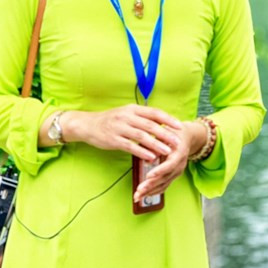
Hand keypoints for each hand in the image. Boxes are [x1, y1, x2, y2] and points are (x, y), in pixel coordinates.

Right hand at [65, 104, 182, 160]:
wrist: (88, 125)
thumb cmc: (111, 121)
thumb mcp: (126, 114)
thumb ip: (142, 118)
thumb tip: (161, 124)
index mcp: (132, 109)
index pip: (154, 112)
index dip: (168, 119)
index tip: (179, 126)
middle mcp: (127, 116)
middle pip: (150, 125)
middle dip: (165, 134)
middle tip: (177, 142)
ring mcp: (119, 128)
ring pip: (142, 136)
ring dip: (156, 144)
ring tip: (167, 151)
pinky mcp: (113, 139)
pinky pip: (130, 146)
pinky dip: (142, 152)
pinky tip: (151, 158)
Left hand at [133, 120, 204, 202]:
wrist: (187, 137)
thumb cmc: (174, 133)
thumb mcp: (166, 133)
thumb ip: (156, 145)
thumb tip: (147, 160)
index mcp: (179, 153)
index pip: (170, 164)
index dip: (159, 171)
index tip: (148, 175)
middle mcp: (180, 165)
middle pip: (165, 178)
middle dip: (151, 186)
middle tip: (138, 190)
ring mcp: (177, 172)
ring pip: (164, 185)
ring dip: (150, 192)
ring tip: (137, 196)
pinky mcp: (173, 176)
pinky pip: (164, 186)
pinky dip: (154, 191)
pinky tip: (145, 195)